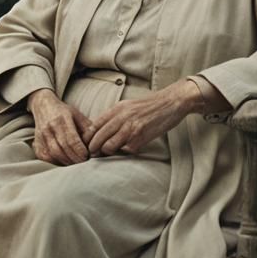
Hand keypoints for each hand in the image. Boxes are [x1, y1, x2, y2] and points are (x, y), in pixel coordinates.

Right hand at [28, 89, 94, 164]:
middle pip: (63, 148)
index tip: (87, 156)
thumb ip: (88, 128)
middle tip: (84, 163)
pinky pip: (46, 157)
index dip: (80, 151)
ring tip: (76, 163)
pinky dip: (56, 162)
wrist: (43, 106)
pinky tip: (64, 162)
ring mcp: (41, 135)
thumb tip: (98, 143)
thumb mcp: (78, 115)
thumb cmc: (64, 112)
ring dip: (67, 162)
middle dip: (75, 159)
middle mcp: (50, 127)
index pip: (71, 139)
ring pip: (54, 154)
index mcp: (62, 118)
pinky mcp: (36, 143)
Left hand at [87, 80, 201, 156]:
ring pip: (109, 146)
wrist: (170, 103)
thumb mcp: (127, 106)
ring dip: (107, 152)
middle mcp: (121, 118)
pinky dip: (125, 152)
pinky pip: (126, 151)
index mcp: (116, 109)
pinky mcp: (141, 138)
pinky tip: (127, 150)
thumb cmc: (148, 106)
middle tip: (93, 154)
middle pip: (98, 138)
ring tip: (109, 154)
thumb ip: (113, 116)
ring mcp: (131, 128)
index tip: (87, 144)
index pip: (94, 126)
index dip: (87, 138)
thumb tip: (99, 129)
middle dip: (93, 148)